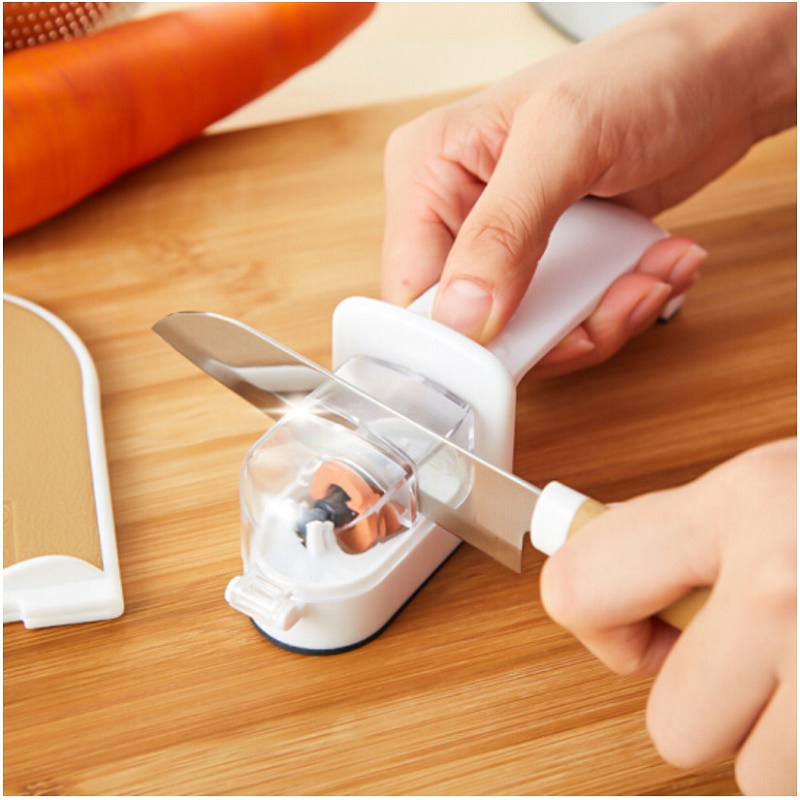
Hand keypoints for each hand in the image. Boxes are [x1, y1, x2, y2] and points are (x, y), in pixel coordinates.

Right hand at [381, 3, 795, 370]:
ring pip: (526, 336)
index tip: (521, 347)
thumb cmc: (641, 74)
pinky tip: (656, 266)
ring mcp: (507, 245)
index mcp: (429, 173)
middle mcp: (459, 214)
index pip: (411, 289)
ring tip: (650, 274)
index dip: (459, 336)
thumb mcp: (566, 142)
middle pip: (473, 327)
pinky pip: (567, 325)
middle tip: (613, 303)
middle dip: (551, 332)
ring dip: (598, 322)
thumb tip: (463, 316)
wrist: (717, 78)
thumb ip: (504, 230)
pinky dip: (617, 310)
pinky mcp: (550, 265)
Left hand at [540, 439, 796, 794]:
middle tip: (768, 660)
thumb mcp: (788, 481)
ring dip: (785, 739)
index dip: (605, 627)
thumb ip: (696, 527)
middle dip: (715, 704)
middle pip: (672, 724)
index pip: (578, 588)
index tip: (641, 628)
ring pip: (756, 775)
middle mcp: (779, 584)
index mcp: (742, 500)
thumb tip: (597, 552)